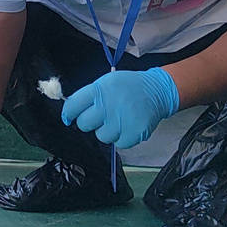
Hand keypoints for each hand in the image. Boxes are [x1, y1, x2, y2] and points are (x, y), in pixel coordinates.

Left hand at [60, 67, 179, 148]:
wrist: (157, 91)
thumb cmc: (128, 87)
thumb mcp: (107, 82)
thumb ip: (89, 96)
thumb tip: (70, 111)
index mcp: (100, 90)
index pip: (73, 105)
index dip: (69, 113)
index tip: (69, 117)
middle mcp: (109, 105)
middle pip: (84, 124)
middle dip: (89, 122)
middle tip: (99, 117)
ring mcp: (121, 121)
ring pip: (101, 136)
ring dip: (107, 130)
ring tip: (118, 119)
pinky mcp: (133, 134)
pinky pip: (117, 144)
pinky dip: (121, 137)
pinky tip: (128, 125)